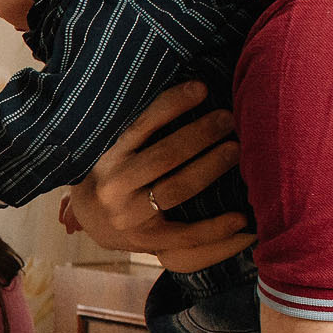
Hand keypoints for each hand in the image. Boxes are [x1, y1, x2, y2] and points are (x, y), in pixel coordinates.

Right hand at [62, 83, 254, 272]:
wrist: (92, 223)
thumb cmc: (113, 174)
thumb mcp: (113, 148)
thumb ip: (141, 129)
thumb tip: (189, 89)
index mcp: (106, 157)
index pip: (141, 126)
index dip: (172, 105)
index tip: (201, 88)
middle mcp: (115, 187)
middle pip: (164, 156)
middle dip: (201, 134)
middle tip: (228, 118)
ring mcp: (131, 218)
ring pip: (178, 189)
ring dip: (211, 166)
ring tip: (236, 149)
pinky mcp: (148, 243)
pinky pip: (187, 237)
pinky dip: (216, 228)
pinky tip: (241, 218)